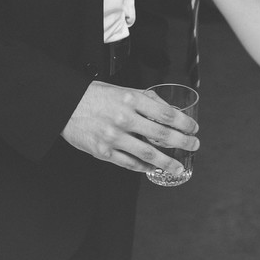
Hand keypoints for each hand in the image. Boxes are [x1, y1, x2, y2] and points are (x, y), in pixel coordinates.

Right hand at [61, 81, 198, 173]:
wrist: (66, 106)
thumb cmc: (96, 97)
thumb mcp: (124, 91)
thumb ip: (147, 100)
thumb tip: (170, 110)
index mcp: (131, 100)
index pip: (166, 113)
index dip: (184, 123)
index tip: (193, 128)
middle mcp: (124, 118)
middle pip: (161, 134)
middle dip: (182, 142)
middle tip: (193, 146)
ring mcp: (114, 137)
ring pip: (148, 153)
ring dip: (167, 162)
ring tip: (179, 167)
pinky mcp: (103, 152)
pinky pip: (130, 163)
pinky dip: (144, 167)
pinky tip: (152, 168)